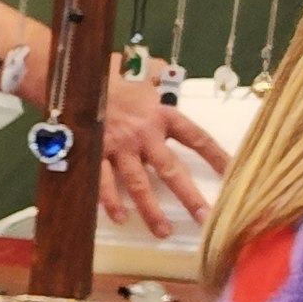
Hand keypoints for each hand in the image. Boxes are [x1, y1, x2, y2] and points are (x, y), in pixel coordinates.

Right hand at [97, 73, 231, 236]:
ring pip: (139, 185)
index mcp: (160, 114)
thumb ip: (158, 74)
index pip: (197, 138)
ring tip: (163, 232)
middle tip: (206, 219)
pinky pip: (104, 184)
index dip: (217, 157)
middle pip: (171, 170)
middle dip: (189, 197)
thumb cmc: (107, 72)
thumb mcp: (140, 70)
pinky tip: (120, 218)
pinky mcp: (94, 156)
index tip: (234, 174)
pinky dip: (111, 203)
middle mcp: (143, 135)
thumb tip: (166, 73)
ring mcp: (118, 149)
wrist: (68, 76)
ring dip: (151, 210)